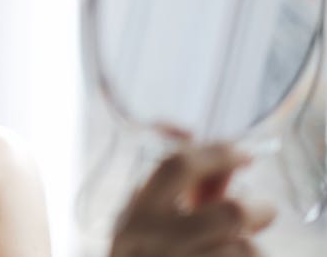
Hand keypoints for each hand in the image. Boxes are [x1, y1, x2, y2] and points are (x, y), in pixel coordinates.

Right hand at [110, 142, 275, 256]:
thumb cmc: (145, 253)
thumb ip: (188, 189)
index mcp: (139, 212)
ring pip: (246, 250)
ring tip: (239, 246)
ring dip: (251, 246)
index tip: (242, 153)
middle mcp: (158, 240)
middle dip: (258, 207)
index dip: (216, 153)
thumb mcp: (150, 219)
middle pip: (231, 214)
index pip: (176, 165)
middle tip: (260, 210)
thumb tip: (228, 159)